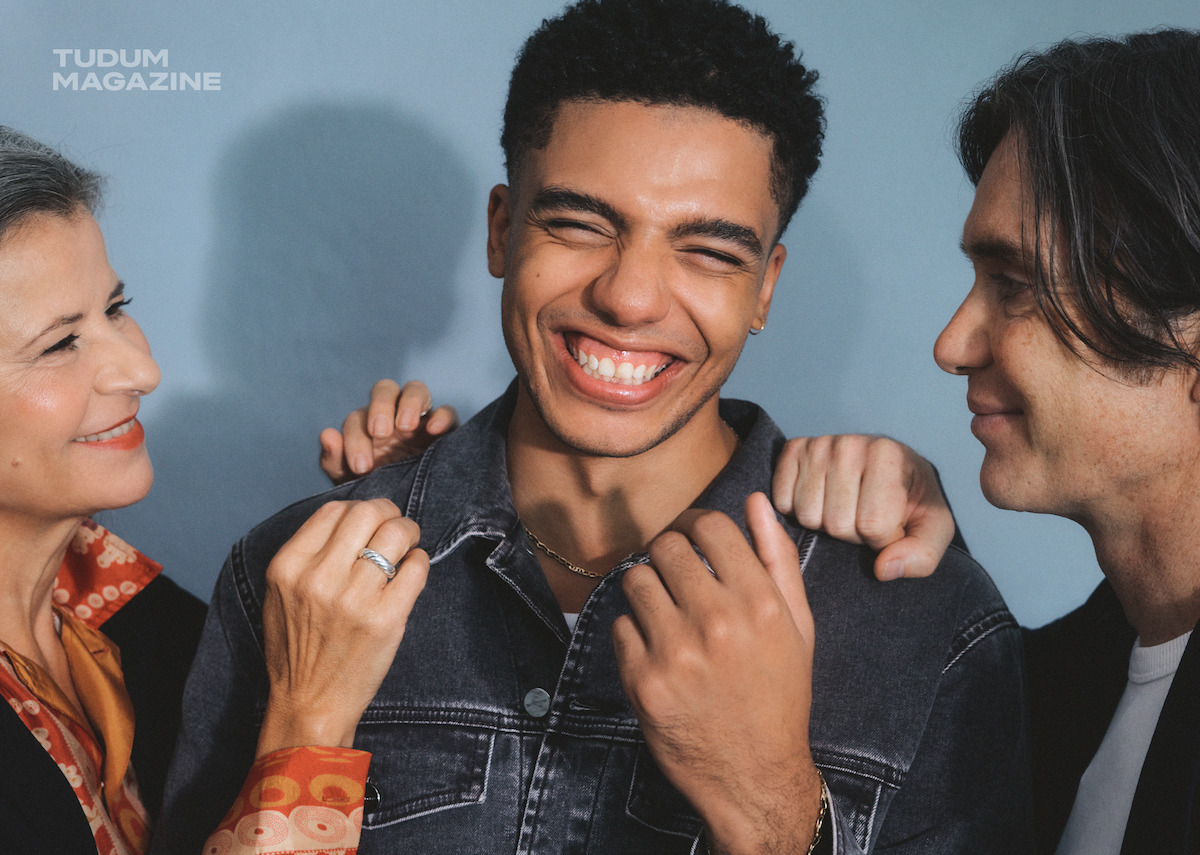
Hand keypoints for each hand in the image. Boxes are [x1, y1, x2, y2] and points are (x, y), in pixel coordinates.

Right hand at [256, 498, 428, 756]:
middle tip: (396, 528)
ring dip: (409, 533)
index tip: (371, 520)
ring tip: (408, 546)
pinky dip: (419, 562)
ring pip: (397, 534)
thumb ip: (309, 554)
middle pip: (368, 513)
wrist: (309, 704)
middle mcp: (319, 577)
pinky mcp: (386, 619)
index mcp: (289, 567)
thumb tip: (353, 517)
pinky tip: (412, 570)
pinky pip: (416, 567)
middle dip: (389, 514)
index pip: (334, 510)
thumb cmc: (297, 649)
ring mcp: (354, 598)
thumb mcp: (282, 594)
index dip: (359, 509)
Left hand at [320, 379, 457, 483]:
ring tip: (406, 426)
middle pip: (385, 389)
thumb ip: (334, 459)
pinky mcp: (446, 429)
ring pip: (415, 389)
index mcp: (366, 426)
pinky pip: (447, 411)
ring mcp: (420, 419)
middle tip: (380, 433)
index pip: (357, 418)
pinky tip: (435, 430)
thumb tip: (327, 434)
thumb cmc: (375, 491)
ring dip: (409, 403)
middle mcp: (392, 416)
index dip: (356, 439)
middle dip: (380, 407)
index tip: (361, 468)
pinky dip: (442, 415)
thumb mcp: (350, 481)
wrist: (404, 509)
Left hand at [613, 493, 822, 854]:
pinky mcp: (643, 681)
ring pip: (635, 580)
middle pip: (665, 546)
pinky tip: (657, 653)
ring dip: (646, 590)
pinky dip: (633, 634)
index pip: (709, 526)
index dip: (693, 524)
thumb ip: (778, 558)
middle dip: (666, 555)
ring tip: (664, 615)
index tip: (689, 538)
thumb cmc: (780, 696)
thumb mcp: (797, 627)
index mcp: (760, 603)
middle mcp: (718, 622)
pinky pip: (620, 626)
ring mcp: (676, 652)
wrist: (756, 776)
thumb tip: (756, 501)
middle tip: (673, 577)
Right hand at [772, 434, 954, 580]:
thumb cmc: (912, 502)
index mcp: (888, 454)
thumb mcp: (934, 530)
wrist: (892, 471)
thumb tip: (884, 568)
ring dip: (825, 523)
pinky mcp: (793, 450)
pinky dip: (797, 510)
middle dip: (853, 533)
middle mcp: (850, 443)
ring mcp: (818, 445)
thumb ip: (922, 556)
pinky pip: (782, 502)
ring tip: (846, 507)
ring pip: (807, 515)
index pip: (872, 523)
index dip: (883, 539)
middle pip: (836, 523)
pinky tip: (821, 499)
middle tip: (866, 516)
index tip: (893, 525)